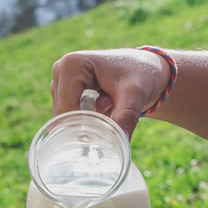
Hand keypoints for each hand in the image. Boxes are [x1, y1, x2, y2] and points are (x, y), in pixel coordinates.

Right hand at [51, 49, 170, 139]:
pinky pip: (69, 114)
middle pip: (63, 113)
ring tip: (109, 103)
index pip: (66, 108)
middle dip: (85, 122)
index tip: (103, 133)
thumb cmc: (142, 75)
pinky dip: (87, 117)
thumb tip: (122, 142)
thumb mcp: (136, 95)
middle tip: (111, 110)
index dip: (82, 125)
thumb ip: (126, 117)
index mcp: (72, 64)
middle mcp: (61, 68)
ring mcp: (60, 79)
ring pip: (65, 116)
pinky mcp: (64, 89)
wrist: (146, 70)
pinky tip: (104, 104)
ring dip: (87, 119)